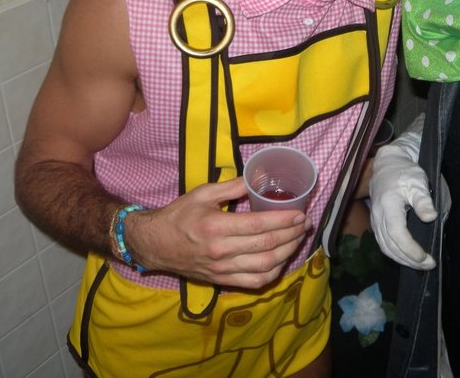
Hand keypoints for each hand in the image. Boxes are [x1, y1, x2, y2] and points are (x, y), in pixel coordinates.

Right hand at [125, 178, 310, 288]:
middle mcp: (221, 251)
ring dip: (287, 254)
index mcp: (216, 226)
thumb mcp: (202, 193)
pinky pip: (253, 282)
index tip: (300, 213)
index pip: (259, 225)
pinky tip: (281, 260)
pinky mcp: (221, 280)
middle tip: (305, 224)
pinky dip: (272, 273)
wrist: (154, 244)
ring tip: (298, 240)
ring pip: (264, 267)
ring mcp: (222, 269)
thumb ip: (232, 187)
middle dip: (292, 235)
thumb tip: (257, 178)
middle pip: (267, 246)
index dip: (284, 220)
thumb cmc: (178, 215)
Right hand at [369, 131, 436, 269]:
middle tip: (428, 265)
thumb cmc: (405, 172)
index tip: (425, 258)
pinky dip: (395, 253)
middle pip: (389, 245)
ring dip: (401, 259)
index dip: (410, 249)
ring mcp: (375, 220)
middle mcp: (378, 215)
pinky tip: (407, 257)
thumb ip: (423, 200)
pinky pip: (383, 243)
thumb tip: (431, 217)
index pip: (397, 233)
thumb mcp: (418, 182)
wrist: (388, 164)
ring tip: (420, 265)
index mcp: (388, 205)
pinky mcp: (376, 222)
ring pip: (385, 247)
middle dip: (408, 259)